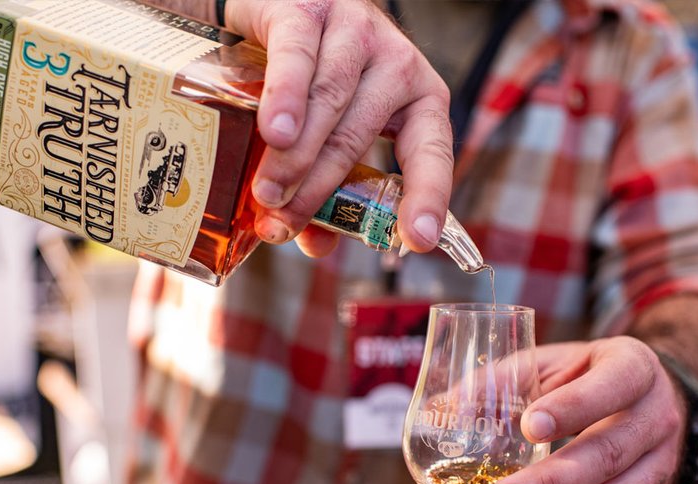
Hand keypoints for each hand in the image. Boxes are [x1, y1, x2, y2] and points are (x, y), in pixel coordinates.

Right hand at [224, 0, 453, 256]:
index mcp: (417, 99)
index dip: (426, 196)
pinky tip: (275, 133)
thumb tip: (314, 245)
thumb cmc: (306, 87)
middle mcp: (396, 62)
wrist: (269, 12)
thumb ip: (324, 191)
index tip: (418, 240)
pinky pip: (298, 56)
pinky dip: (286, 98)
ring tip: (266, 193)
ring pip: (329, 100)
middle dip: (317, 188)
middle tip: (281, 224)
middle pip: (358, 135)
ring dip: (295, 155)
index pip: (431, 151)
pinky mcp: (309, 7)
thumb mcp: (324, 139)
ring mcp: (355, 29)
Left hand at [485, 336, 687, 483]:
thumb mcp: (552, 362)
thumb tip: (445, 405)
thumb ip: (505, 379)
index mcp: (634, 367)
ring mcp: (663, 459)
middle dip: (552, 482)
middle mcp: (657, 414)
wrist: (645, 398)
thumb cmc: (586, 376)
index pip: (613, 385)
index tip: (529, 426)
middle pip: (610, 452)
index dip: (573, 407)